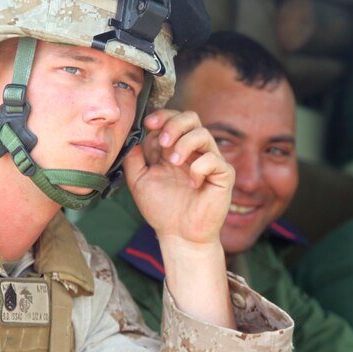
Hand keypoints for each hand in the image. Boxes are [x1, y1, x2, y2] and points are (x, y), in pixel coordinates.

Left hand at [125, 109, 233, 248]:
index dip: (161, 116)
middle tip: (163, 142)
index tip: (148, 124)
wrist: (179, 235)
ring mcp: (209, 161)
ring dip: (185, 144)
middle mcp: (193, 151)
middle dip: (174, 124)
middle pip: (191, 118)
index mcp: (174, 149)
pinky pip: (214, 160)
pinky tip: (193, 184)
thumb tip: (129, 136)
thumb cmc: (162, 210)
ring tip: (173, 163)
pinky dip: (199, 168)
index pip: (173, 119)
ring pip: (203, 134)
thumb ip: (133, 159)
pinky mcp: (223, 175)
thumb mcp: (139, 181)